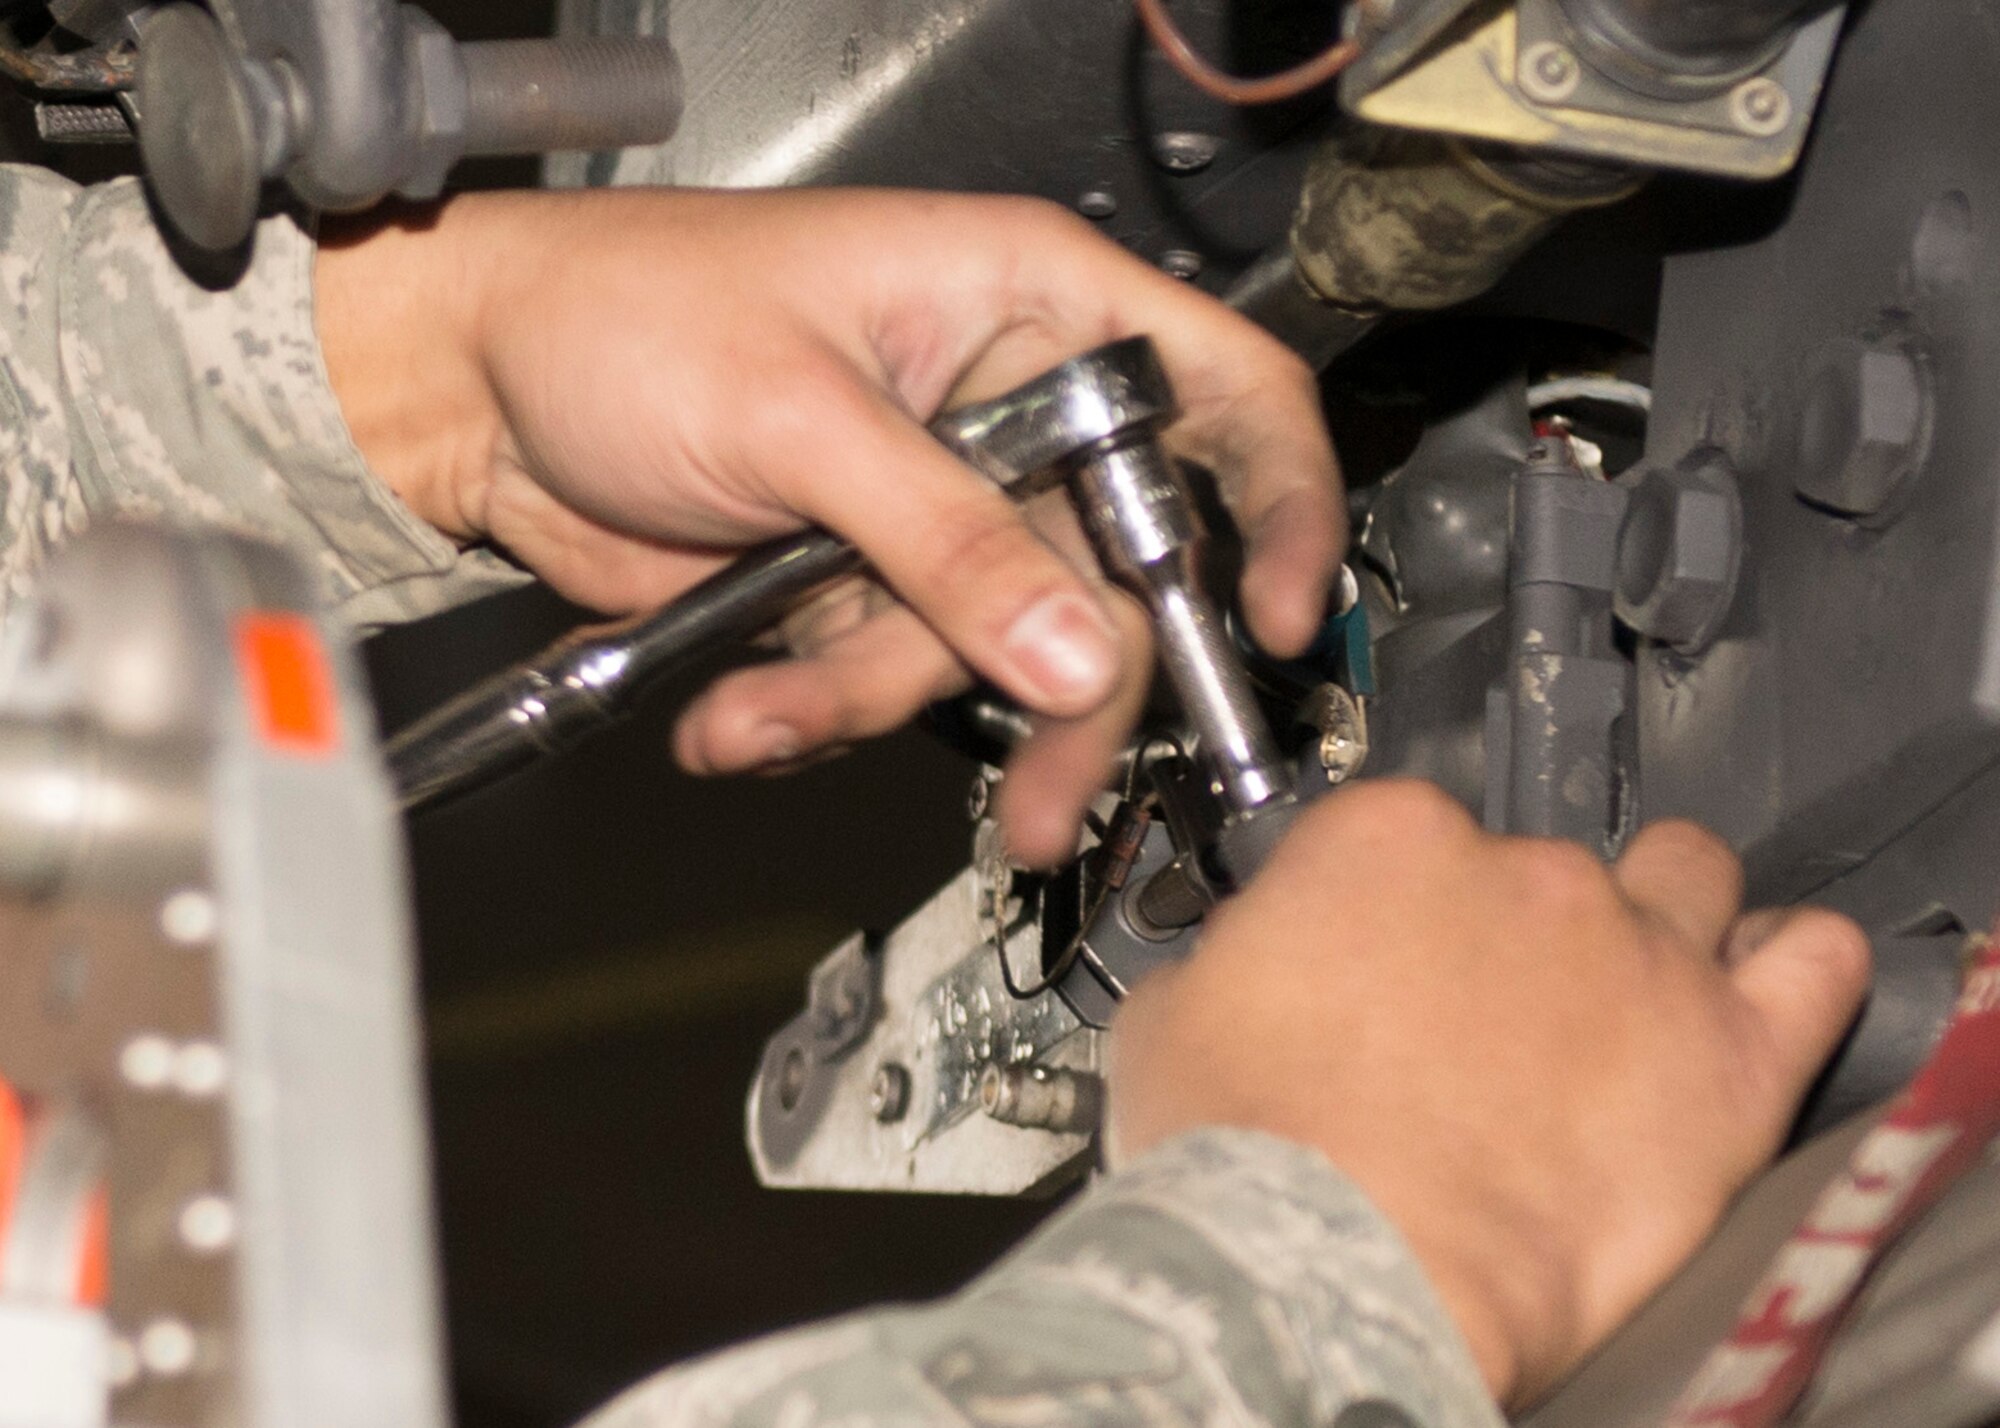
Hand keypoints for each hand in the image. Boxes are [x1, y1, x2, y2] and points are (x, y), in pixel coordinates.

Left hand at [314, 188, 1340, 862]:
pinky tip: (737, 703)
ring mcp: (938, 509)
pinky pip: (892, 682)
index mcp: (1025, 304)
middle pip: (1117, 577)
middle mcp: (1004, 410)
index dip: (1280, 505)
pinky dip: (816, 711)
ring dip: (879, 705)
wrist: (480, 386)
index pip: (1222, 392)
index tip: (1278, 622)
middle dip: (1065, 695)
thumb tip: (1078, 653)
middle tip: (1039, 799)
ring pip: (995, 655)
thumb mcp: (798, 418)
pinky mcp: (870, 584)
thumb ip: (946, 544)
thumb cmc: (626, 313)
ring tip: (765, 713)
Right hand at [1107, 781, 1870, 1407]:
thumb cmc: (1249, 1156)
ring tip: (1628, 989)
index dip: (1393, 903)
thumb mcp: (1174, 1019)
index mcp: (1384, 840)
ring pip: (1688, 877)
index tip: (1383, 956)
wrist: (1334, 1267)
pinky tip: (1759, 992)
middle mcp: (1521, 868)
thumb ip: (1239, 962)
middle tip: (1485, 1010)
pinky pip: (1815, 963)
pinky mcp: (1726, 1054)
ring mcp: (1634, 950)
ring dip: (1662, 917)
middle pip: (1543, 859)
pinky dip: (1794, 965)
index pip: (1407, 831)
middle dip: (1515, 923)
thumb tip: (1251, 977)